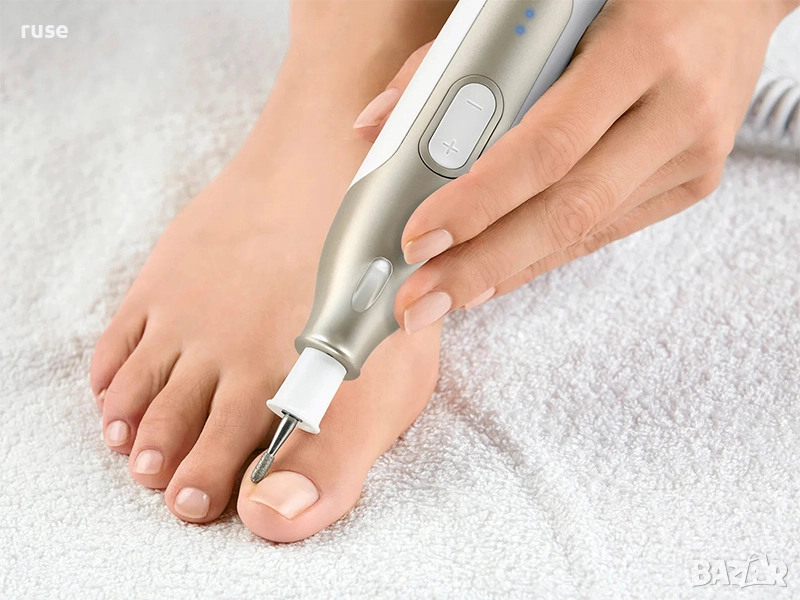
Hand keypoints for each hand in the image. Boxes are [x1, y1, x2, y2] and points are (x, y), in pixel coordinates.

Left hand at [352, 0, 794, 332]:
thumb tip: (380, 122)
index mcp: (640, 48)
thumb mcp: (550, 2)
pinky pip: (604, 232)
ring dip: (506, 271)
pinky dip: (543, 257)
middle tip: (420, 300)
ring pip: (584, 232)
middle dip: (481, 265)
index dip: (480, 200)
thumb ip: (461, 56)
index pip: (547, 146)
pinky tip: (497, 276)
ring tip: (447, 298)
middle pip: (566, 210)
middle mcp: (675, 109)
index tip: (418, 235)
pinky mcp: (691, 181)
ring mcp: (690, 153)